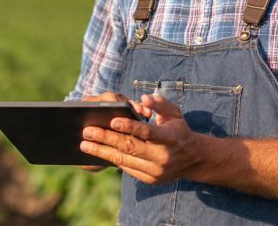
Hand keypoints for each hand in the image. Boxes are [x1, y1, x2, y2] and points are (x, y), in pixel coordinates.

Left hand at [80, 93, 199, 183]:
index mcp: (170, 138)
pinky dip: (111, 160)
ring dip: (102, 152)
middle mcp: (162, 157)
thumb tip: (144, 98)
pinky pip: (127, 168)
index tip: (112, 120)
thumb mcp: (175, 113)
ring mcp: (155, 171)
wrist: (193, 160)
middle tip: (87, 131)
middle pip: (130, 147)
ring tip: (84, 144)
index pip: (148, 132)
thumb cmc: (178, 130)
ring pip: (124, 160)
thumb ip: (160, 104)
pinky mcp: (149, 179)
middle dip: (107, 138)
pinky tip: (97, 152)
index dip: (130, 126)